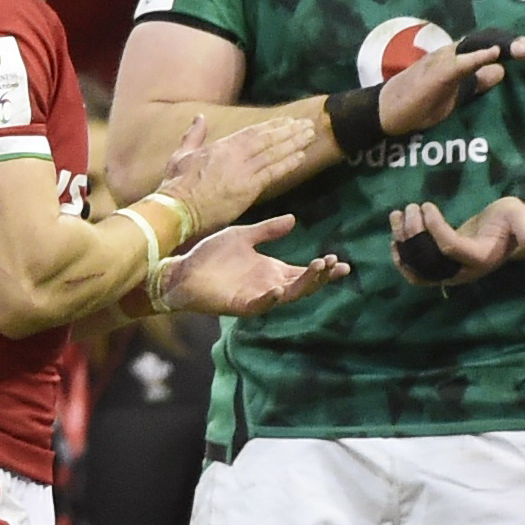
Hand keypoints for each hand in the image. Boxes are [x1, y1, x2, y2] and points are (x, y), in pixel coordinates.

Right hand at [154, 111, 317, 236]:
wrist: (177, 209)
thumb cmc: (175, 186)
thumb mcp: (181, 155)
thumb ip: (194, 135)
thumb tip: (200, 117)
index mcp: (221, 146)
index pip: (252, 132)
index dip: (272, 126)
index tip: (287, 121)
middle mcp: (235, 155)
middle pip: (268, 139)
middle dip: (289, 131)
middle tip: (306, 124)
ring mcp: (243, 171)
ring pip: (274, 153)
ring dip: (294, 143)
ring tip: (310, 136)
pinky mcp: (248, 189)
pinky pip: (273, 173)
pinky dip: (288, 164)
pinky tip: (301, 156)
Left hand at [161, 216, 350, 317]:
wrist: (182, 271)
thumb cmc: (210, 257)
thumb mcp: (244, 237)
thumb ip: (268, 230)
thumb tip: (294, 219)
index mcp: (271, 271)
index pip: (305, 272)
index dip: (324, 269)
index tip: (342, 262)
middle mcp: (268, 285)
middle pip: (303, 285)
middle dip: (321, 276)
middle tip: (336, 264)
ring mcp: (255, 296)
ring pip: (287, 295)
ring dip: (304, 284)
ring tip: (318, 268)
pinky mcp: (238, 305)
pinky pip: (258, 305)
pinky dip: (269, 299)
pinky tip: (279, 290)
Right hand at [379, 34, 524, 137]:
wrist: (388, 113)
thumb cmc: (418, 103)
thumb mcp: (456, 95)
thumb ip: (476, 83)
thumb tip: (500, 72)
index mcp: (458, 58)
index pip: (491, 47)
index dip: (514, 49)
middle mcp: (453, 52)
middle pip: (489, 41)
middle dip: (516, 45)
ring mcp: (444, 60)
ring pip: (478, 46)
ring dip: (504, 46)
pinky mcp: (436, 73)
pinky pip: (460, 62)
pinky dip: (478, 57)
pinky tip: (495, 55)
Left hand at [390, 196, 524, 285]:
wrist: (505, 234)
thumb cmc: (511, 222)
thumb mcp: (519, 217)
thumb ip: (524, 226)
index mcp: (479, 258)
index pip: (448, 247)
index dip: (434, 227)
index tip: (426, 205)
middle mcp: (462, 271)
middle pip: (429, 259)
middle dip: (413, 234)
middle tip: (409, 208)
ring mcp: (450, 273)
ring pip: (418, 267)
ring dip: (402, 242)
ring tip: (396, 215)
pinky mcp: (441, 268)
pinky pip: (416, 272)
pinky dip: (402, 258)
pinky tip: (394, 239)